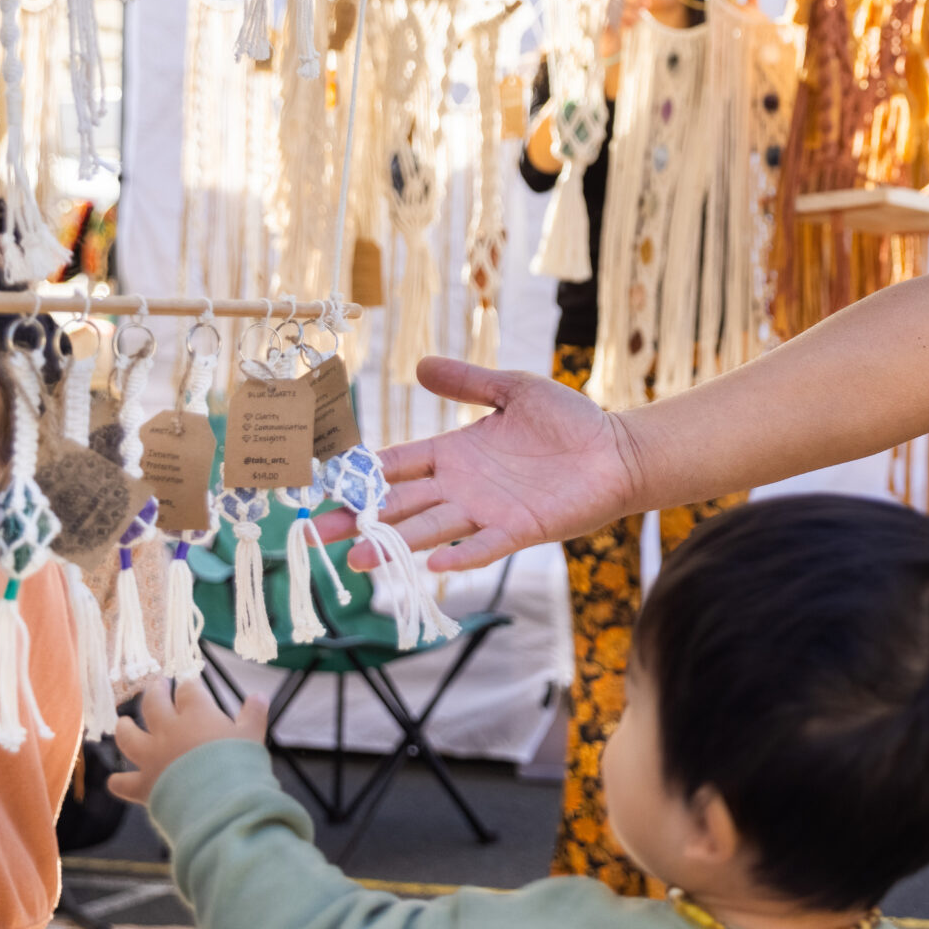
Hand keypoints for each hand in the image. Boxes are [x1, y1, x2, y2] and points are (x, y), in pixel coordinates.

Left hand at [110, 678, 267, 804]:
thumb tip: (260, 695)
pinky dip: (119, 781)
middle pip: (154, 703)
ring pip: (128, 736)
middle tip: (157, 685)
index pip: (189, 690)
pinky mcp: (143, 785)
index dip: (189, 685)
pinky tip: (116, 780)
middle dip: (155, 691)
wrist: (217, 801)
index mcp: (197, 714)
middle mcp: (169, 730)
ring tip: (124, 721)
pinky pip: (123, 782)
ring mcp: (151, 757)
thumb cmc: (239, 765)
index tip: (190, 683)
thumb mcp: (253, 736)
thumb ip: (254, 714)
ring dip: (124, 727)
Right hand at [313, 357, 643, 572]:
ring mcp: (487, 511)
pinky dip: (460, 554)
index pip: (396, 465)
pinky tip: (434, 563)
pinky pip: (484, 545)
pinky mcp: (519, 529)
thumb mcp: (513, 390)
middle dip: (356, 519)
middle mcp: (462, 487)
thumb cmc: (569, 420)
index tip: (319, 484)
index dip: (359, 474)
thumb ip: (468, 382)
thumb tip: (419, 365)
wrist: (616, 451)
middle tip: (312, 534)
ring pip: (428, 530)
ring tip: (355, 559)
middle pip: (397, 505)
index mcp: (454, 454)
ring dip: (392, 545)